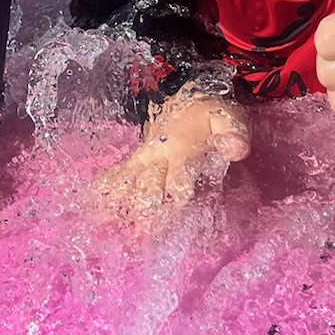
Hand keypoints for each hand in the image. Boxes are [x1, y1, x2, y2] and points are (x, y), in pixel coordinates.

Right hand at [97, 86, 250, 220]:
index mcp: (183, 149)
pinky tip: (97, 210)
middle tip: (139, 241)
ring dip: (121, 204)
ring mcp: (145, 156)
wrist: (186, 93)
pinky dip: (107, 190)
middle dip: (144, 213)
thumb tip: (237, 150)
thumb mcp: (229, 117)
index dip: (175, 201)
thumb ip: (234, 133)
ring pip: (129, 182)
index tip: (171, 223)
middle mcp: (159, 155)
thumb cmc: (210, 114)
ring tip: (110, 227)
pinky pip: (119, 174)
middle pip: (148, 187)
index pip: (178, 179)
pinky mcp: (137, 158)